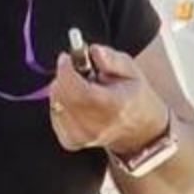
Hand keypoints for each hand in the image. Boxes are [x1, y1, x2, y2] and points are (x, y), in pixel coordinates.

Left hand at [48, 44, 167, 154]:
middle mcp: (97, 127)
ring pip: (56, 104)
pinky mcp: (70, 141)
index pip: (81, 91)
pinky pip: (54, 113)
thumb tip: (93, 51)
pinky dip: (59, 101)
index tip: (66, 57)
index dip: (67, 71)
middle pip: (64, 97)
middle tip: (75, 68)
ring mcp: (82, 137)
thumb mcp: (131, 70)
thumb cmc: (133, 95)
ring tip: (81, 86)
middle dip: (64, 76)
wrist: (139, 131)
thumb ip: (112, 59)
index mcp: (115, 108)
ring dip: (62, 88)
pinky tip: (74, 99)